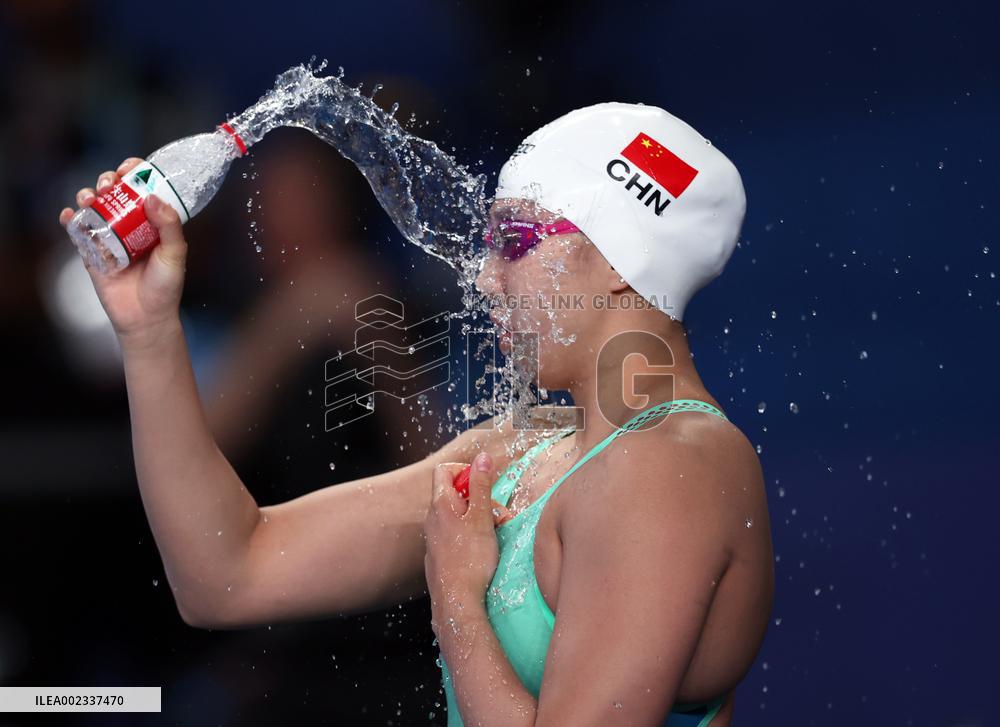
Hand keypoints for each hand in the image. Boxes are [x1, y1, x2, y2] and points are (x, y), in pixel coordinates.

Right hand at [59, 158, 188, 348]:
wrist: (146, 317)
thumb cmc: (165, 286)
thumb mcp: (175, 254)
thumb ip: (169, 226)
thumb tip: (153, 198)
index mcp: (151, 222)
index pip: (141, 189)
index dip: (135, 173)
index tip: (131, 167)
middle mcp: (129, 225)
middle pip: (114, 193)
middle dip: (108, 180)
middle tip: (109, 183)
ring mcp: (108, 237)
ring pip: (93, 207)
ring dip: (87, 196)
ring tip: (90, 197)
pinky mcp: (91, 253)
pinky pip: (77, 232)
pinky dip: (70, 220)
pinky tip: (69, 214)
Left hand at [424, 453, 512, 633]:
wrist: (457, 602)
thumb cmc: (470, 559)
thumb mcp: (482, 517)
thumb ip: (482, 486)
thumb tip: (482, 458)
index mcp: (440, 505)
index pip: (445, 471)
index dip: (465, 471)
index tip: (483, 485)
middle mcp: (432, 519)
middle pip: (455, 494)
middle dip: (480, 499)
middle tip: (498, 515)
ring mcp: (434, 539)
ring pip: (458, 517)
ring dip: (479, 519)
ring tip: (496, 533)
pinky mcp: (439, 556)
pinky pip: (455, 536)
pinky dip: (471, 536)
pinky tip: (484, 551)